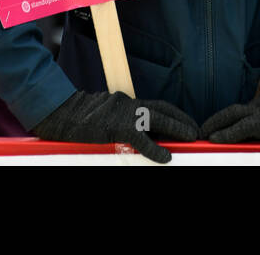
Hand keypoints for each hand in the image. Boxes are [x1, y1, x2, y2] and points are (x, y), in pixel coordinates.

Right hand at [31, 91, 198, 163]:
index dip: (176, 114)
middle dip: (182, 120)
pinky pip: (141, 139)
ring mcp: (124, 114)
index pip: (159, 105)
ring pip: (157, 119)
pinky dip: (155, 149)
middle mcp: (130, 104)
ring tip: (190, 138)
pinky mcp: (116, 127)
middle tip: (196, 131)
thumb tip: (144, 133)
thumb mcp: (108, 114)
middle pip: (163, 109)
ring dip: (176, 128)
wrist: (63, 114)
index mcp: (128, 101)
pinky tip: (166, 157)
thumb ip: (125, 119)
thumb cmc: (82, 118)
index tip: (189, 123)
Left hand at [201, 93, 259, 144]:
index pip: (239, 110)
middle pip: (231, 111)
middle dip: (213, 121)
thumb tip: (249, 133)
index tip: (210, 128)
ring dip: (216, 126)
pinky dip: (227, 133)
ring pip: (233, 116)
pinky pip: (242, 127)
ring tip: (204, 136)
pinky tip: (216, 139)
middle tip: (200, 131)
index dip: (222, 119)